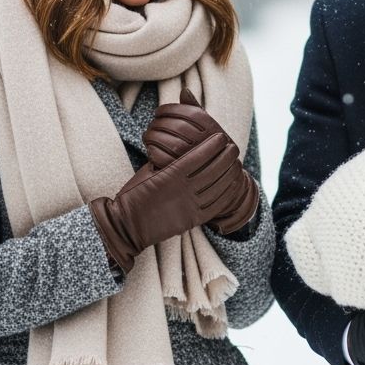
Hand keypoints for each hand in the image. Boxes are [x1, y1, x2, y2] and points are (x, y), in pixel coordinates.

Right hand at [89, 132, 243, 271]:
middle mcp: (183, 190)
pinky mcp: (191, 220)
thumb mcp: (147, 171)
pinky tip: (233, 185)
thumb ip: (166, 160)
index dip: (212, 145)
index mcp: (170, 174)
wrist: (127, 227)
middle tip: (234, 147)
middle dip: (226, 157)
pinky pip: (215, 207)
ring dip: (229, 174)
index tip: (220, 137)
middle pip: (212, 170)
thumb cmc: (134, 195)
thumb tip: (182, 149)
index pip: (198, 156)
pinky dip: (227, 194)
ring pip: (217, 188)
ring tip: (237, 164)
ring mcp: (189, 206)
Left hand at [143, 88, 225, 166]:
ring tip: (148, 135)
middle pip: (173, 125)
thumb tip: (184, 90)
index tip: (159, 111)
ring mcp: (191, 159)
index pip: (187, 112)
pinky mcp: (178, 173)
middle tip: (152, 123)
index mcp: (213, 130)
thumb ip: (196, 109)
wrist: (218, 180)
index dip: (169, 109)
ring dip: (150, 134)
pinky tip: (151, 148)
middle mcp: (204, 144)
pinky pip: (157, 155)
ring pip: (163, 140)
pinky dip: (150, 149)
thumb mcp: (208, 129)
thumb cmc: (209, 148)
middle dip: (157, 122)